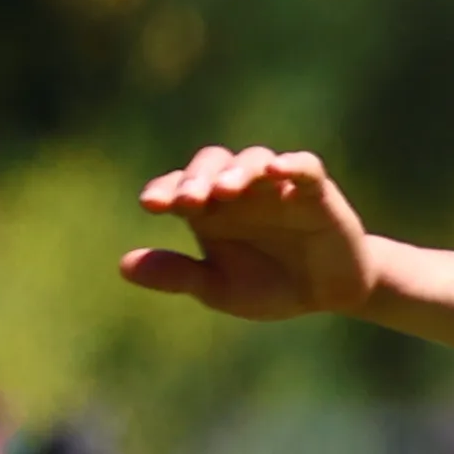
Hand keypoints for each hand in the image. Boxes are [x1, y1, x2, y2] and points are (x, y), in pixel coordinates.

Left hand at [121, 147, 381, 322]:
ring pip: (252, 160)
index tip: (152, 205)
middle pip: (211, 163)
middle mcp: (240, 189)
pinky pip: (304, 167)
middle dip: (197, 177)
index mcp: (210, 209)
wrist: (331, 294)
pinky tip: (276, 171)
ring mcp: (277, 186)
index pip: (178, 186)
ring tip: (226, 191)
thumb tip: (123, 266)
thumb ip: (178, 275)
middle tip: (189, 199)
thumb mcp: (219, 288)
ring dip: (237, 171)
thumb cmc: (272, 287)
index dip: (163, 189)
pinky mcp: (316, 190)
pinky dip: (291, 164)